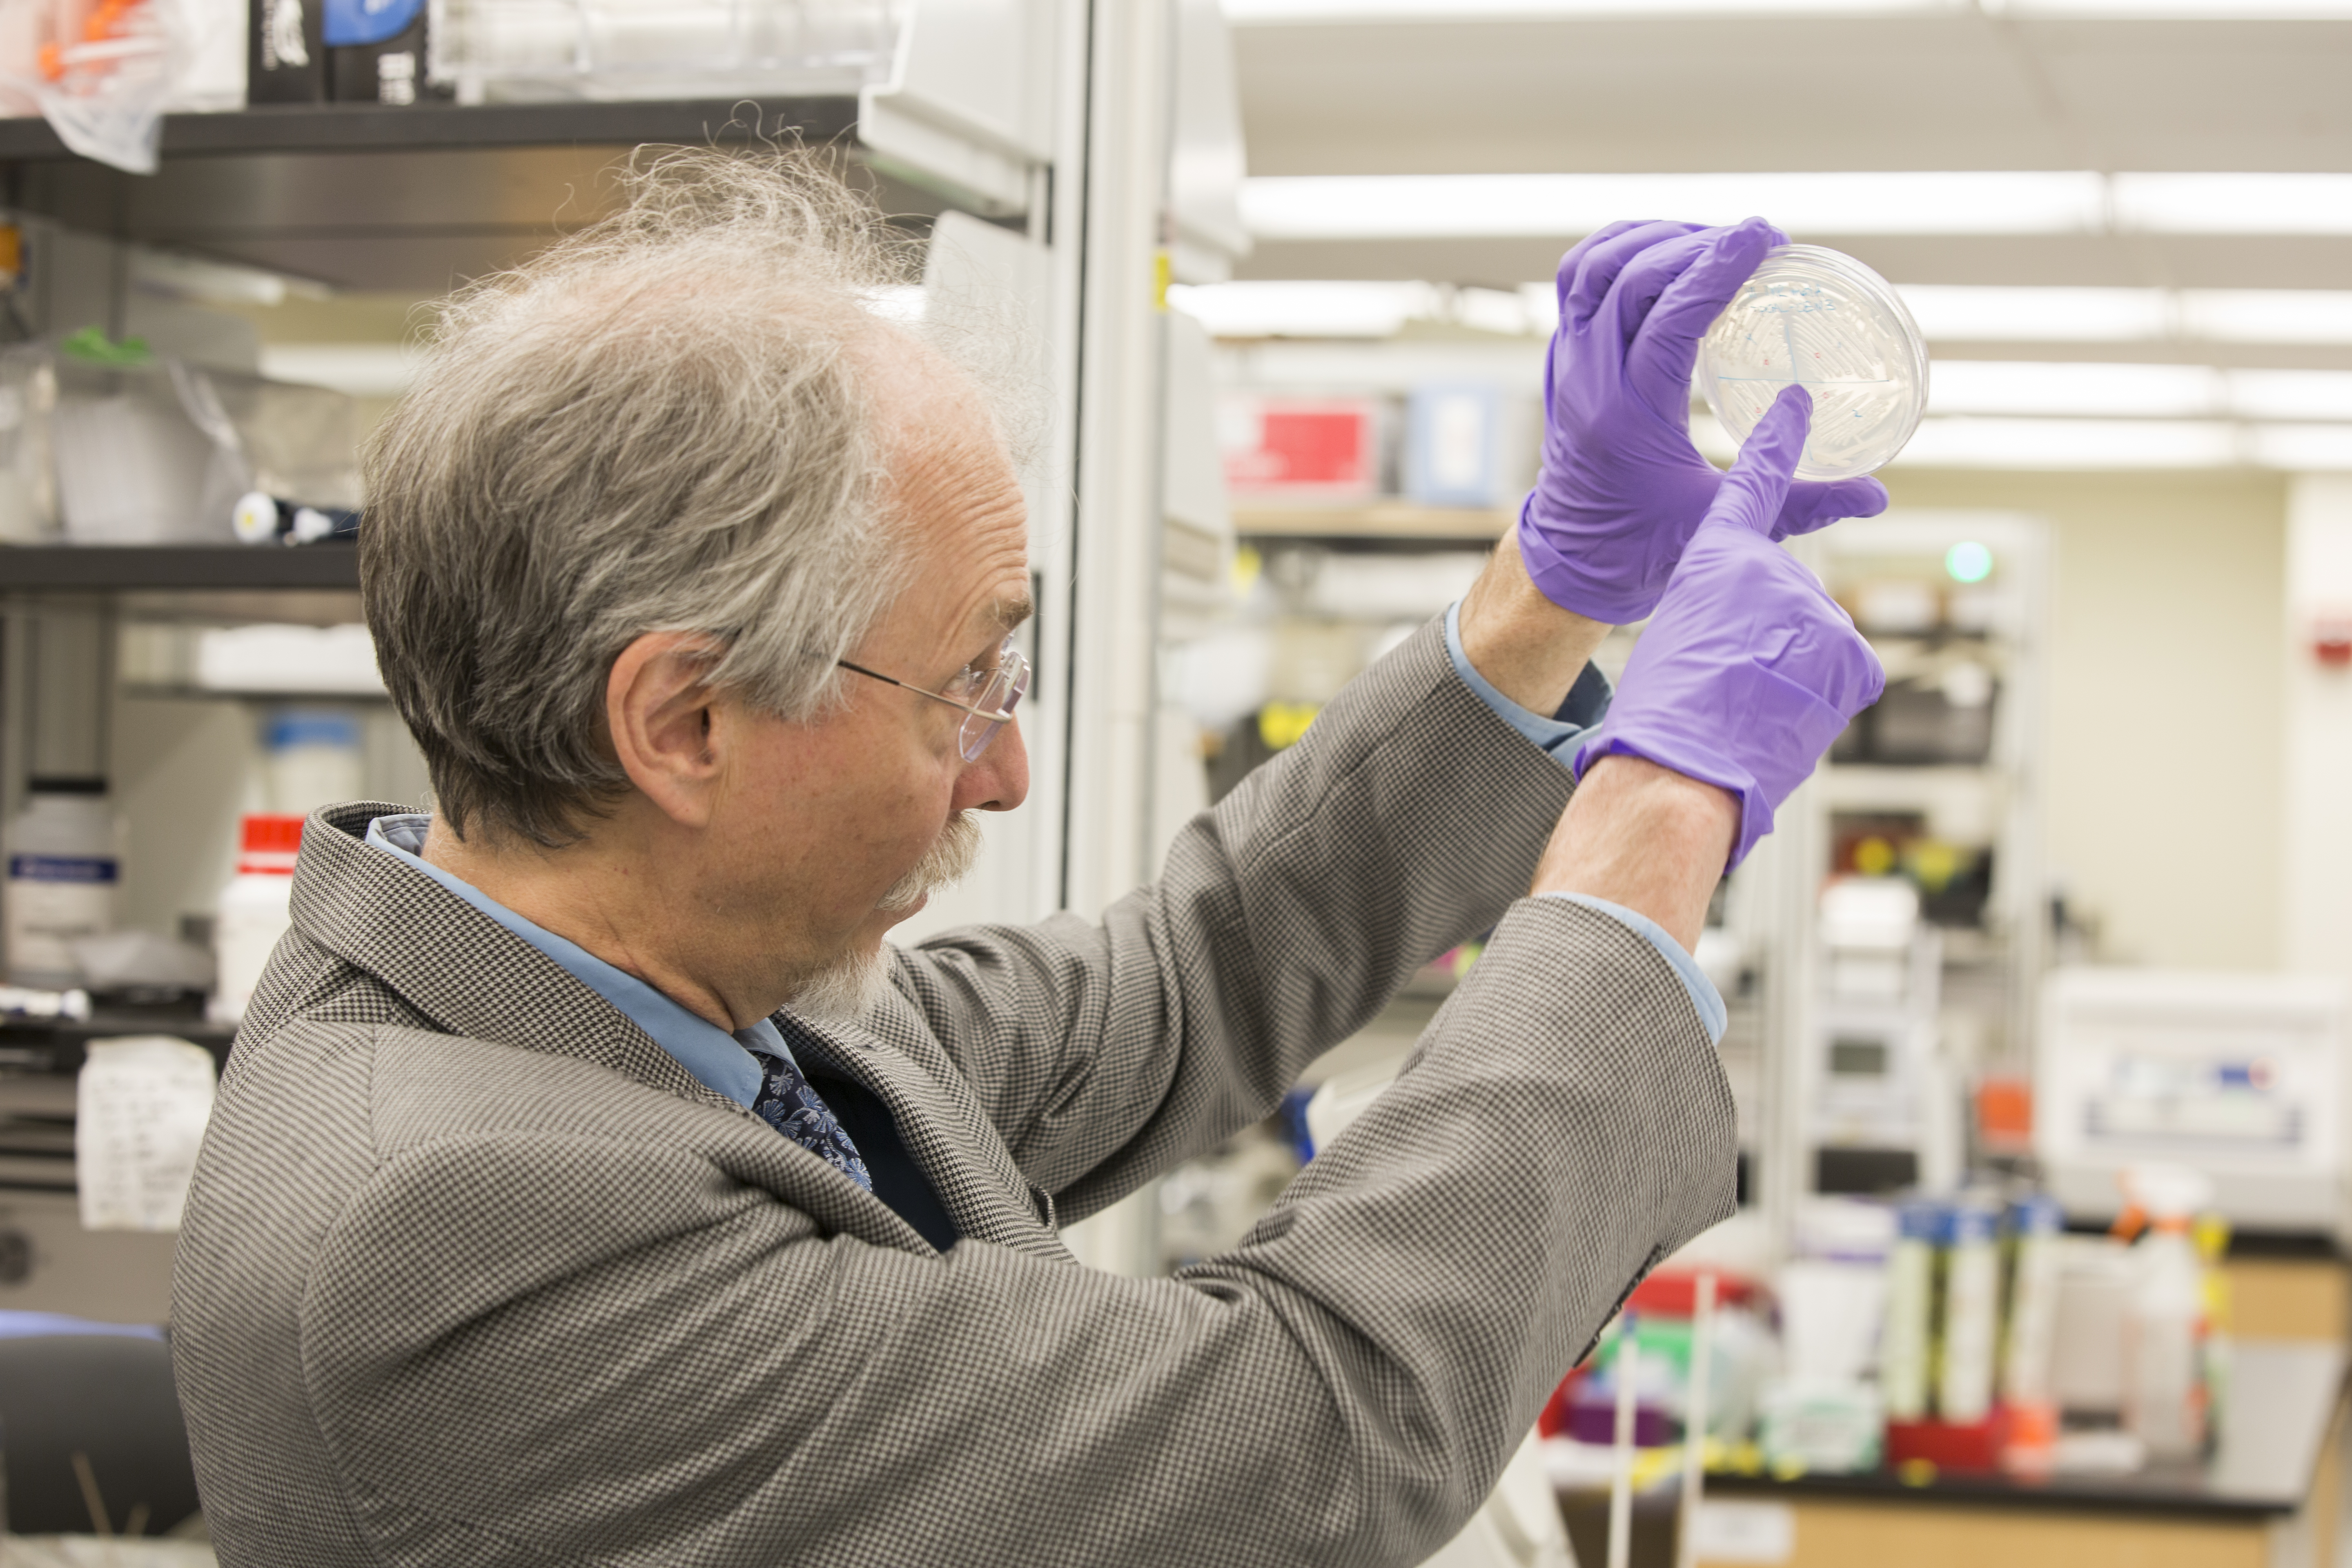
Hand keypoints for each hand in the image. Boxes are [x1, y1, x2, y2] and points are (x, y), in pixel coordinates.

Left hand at [1517, 217, 1890, 625]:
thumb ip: (1800, 506)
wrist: (1570, 561)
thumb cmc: (1641, 546)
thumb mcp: (1721, 526)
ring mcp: (1568, 364)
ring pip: (1594, 268)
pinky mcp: (1563, 358)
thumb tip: (1875, 495)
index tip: (1766, 237)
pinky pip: (1577, 280)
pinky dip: (1619, 249)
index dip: (1718, 268)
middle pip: (1631, 279)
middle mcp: (1589, 380)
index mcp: (1629, 417)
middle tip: (1756, 240)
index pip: (1669, 318)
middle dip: (1697, 245)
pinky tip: (1664, 246)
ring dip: (1654, 238)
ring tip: (1712, 237)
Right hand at [1571, 385, 1884, 869]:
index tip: (1796, 404)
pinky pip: (1846, 675)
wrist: (1678, 770)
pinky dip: (1823, 700)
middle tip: (1731, 683)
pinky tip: (1787, 718)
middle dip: (1771, 642)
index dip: (1776, 443)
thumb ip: (1720, 614)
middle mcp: (1773, 574)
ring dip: (1792, 676)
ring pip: (1816, 642)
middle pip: (1788, 601)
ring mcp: (1818, 612)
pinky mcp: (1852, 655)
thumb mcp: (1676, 636)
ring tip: (1752, 708)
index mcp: (1715, 561)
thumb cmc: (1661, 713)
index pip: (1753, 486)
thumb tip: (1751, 638)